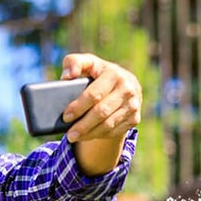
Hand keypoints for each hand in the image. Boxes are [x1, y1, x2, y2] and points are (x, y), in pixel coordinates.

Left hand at [58, 53, 141, 175]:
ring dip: (89, 133)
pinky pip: (114, 131)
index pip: (94, 94)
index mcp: (114, 74)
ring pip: (108, 125)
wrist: (125, 85)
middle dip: (83, 125)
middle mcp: (127, 89)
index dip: (79, 106)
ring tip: (74, 137)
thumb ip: (74, 63)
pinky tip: (87, 136)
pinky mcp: (134, 118)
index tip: (65, 116)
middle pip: (101, 112)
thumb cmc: (99, 74)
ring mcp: (133, 105)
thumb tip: (66, 76)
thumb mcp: (88, 64)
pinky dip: (98, 135)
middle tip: (69, 135)